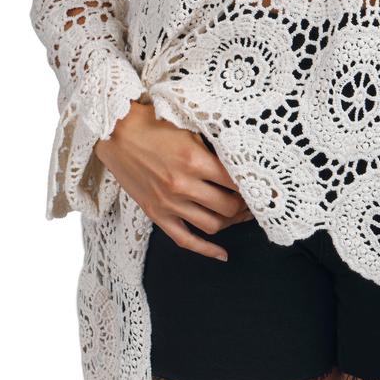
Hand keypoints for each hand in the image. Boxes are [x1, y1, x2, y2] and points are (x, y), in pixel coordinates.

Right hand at [94, 99, 253, 259]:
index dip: (253, 187)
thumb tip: (240, 163)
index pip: (236, 182)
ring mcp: (169, 203)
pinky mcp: (156, 214)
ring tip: (239, 216)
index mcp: (195, 160)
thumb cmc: (155, 125)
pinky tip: (222, 254)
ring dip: (230, 223)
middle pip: (228, 207)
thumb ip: (213, 149)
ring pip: (212, 225)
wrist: (117, 132)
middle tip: (252, 202)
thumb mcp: (190, 130)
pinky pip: (185, 240)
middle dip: (244, 206)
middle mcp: (183, 185)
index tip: (262, 188)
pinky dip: (206, 250)